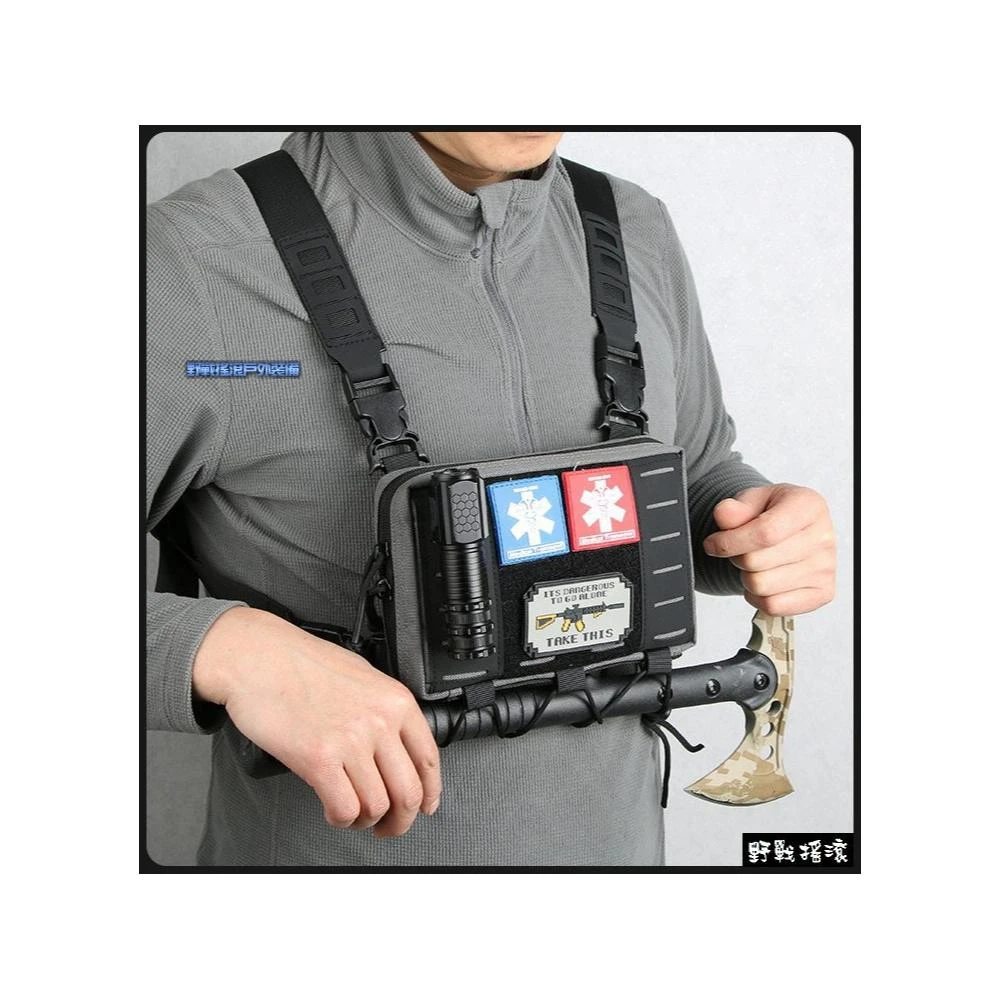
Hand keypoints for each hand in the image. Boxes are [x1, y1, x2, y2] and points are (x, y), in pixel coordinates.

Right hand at [192, 607, 440, 836]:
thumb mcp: (362, 675)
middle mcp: (379, 722)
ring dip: (366, 821)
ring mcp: (350, 741)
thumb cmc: (301, 663)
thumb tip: (397, 747)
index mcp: (395, 701)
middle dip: (400, 820)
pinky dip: (341, 818)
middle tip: (389, 826)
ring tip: (353, 815)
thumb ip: (383, 710)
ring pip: (377, 806)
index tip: (424, 806)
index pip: (428, 759)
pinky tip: (333, 810)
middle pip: (408, 792)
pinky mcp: (318, 759)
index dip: (429, 792)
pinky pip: (344, 808)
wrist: (258, 658)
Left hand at [703, 484, 835, 615]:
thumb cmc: (772, 512)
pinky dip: (757, 597)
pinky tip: (763, 579)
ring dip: (747, 577)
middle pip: (757, 562)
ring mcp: (826, 568)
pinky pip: (774, 606)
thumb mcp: (752, 500)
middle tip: (740, 550)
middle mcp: (824, 537)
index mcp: (808, 506)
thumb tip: (724, 514)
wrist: (792, 528)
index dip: (730, 542)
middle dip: (737, 557)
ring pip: (762, 586)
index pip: (765, 532)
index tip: (712, 544)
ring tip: (755, 563)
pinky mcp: (823, 593)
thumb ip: (735, 508)